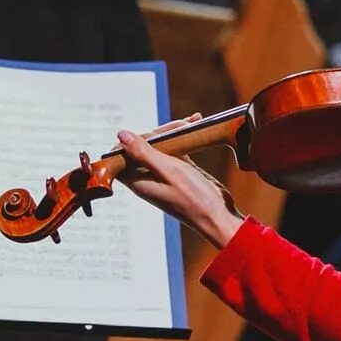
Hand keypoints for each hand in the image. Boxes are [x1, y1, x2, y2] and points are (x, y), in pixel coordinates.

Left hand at [113, 129, 244, 248]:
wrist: (218, 218)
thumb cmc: (194, 199)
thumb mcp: (168, 171)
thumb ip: (144, 152)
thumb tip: (121, 134)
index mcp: (137, 181)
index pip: (122, 152)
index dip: (134, 139)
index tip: (155, 134)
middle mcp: (146, 177)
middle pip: (143, 145)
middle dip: (162, 132)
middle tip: (183, 125)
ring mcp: (162, 174)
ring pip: (161, 145)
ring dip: (174, 132)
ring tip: (192, 122)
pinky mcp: (177, 172)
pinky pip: (175, 150)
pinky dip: (183, 139)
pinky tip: (194, 127)